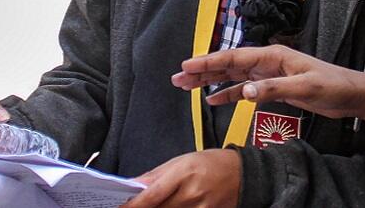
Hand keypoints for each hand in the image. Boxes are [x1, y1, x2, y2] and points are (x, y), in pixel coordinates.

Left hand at [123, 149, 239, 207]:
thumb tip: (133, 185)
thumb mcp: (182, 160)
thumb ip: (156, 175)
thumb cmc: (212, 163)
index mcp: (183, 174)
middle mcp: (191, 194)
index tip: (118, 207)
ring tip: (157, 204)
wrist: (245, 175)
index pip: (151, 196)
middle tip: (131, 206)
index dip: (132, 206)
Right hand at [171, 44, 364, 132]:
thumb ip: (273, 88)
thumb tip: (244, 91)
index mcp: (273, 55)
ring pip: (233, 75)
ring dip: (210, 81)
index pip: (234, 56)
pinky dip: (228, 94)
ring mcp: (269, 73)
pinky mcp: (273, 86)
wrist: (352, 94)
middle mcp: (267, 61)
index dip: (209, 61)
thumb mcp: (304, 87)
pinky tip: (212, 100)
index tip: (187, 66)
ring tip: (186, 87)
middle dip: (202, 70)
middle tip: (177, 78)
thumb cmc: (332, 85)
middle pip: (228, 64)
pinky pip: (244, 89)